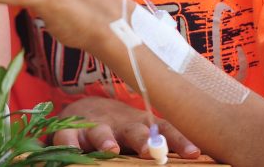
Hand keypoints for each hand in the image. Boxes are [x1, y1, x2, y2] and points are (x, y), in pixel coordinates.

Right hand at [53, 97, 200, 159]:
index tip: (194, 154)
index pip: (166, 131)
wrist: (84, 110)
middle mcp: (120, 124)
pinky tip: (70, 150)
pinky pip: (66, 137)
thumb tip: (198, 153)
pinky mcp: (68, 131)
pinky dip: (68, 143)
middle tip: (150, 150)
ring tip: (110, 148)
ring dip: (105, 139)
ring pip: (99, 132)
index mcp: (142, 126)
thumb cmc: (121, 129)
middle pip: (134, 131)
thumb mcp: (142, 133)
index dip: (180, 141)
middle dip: (143, 140)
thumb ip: (162, 141)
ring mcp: (93, 126)